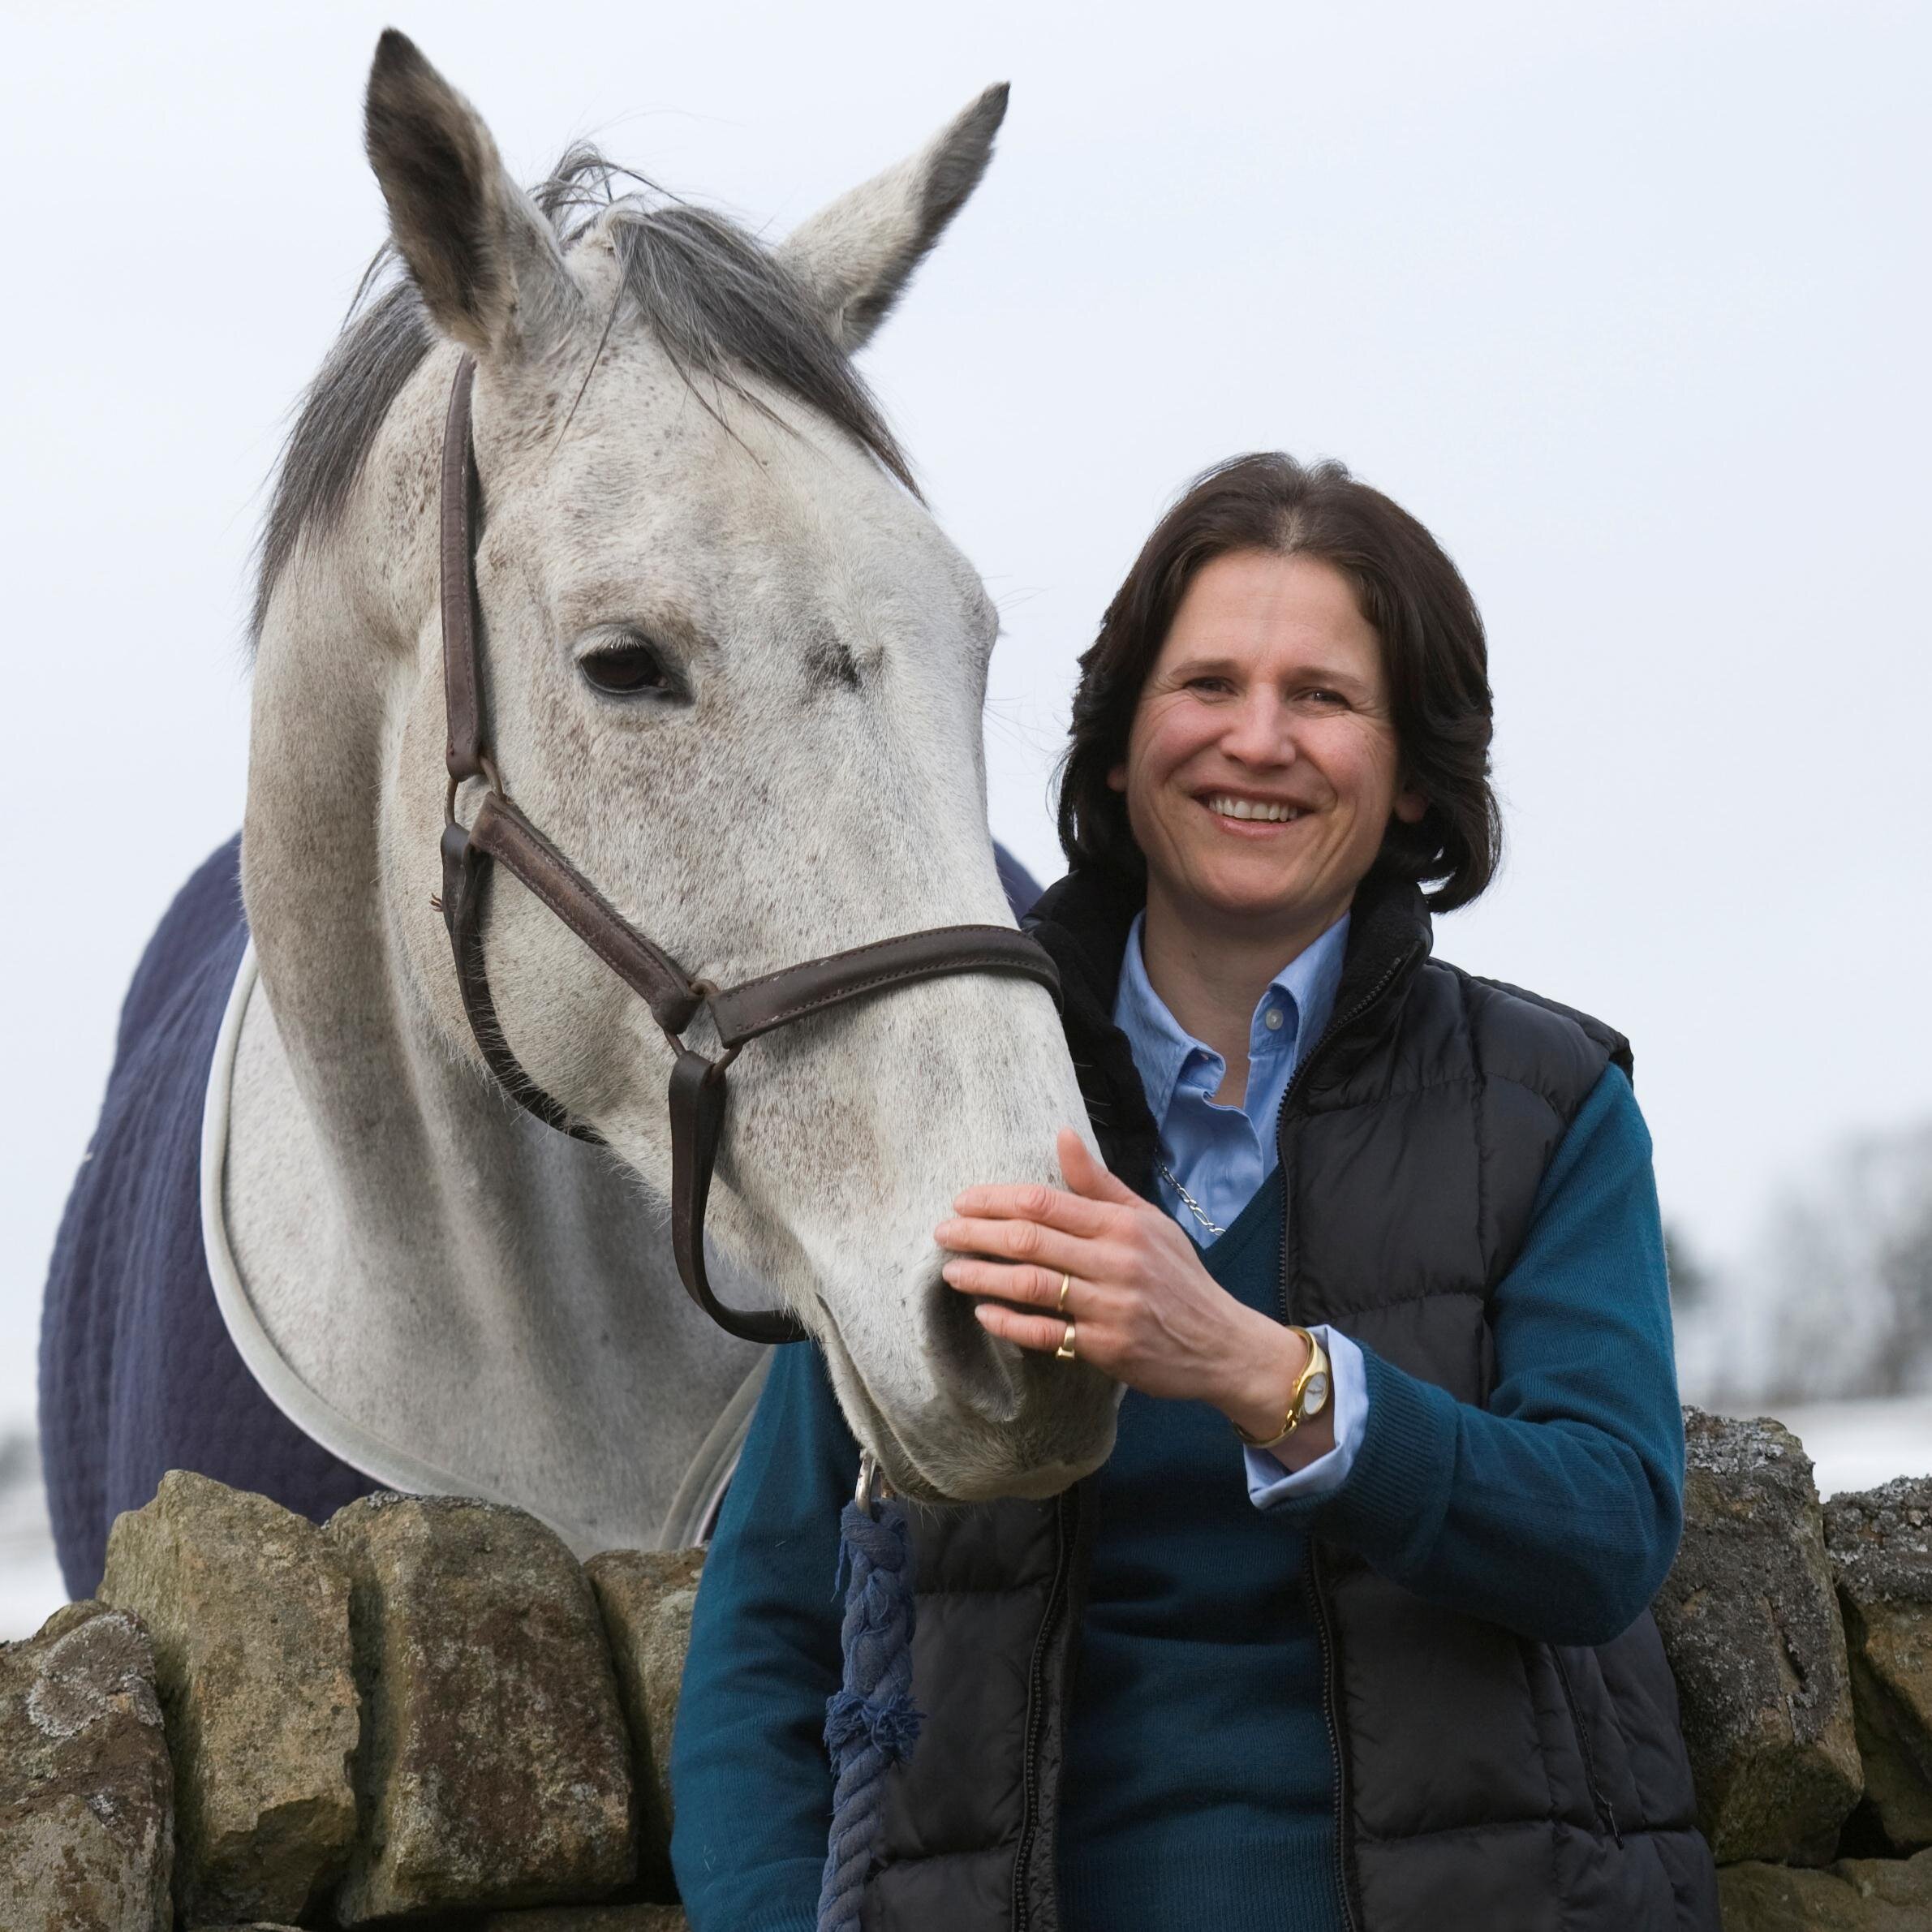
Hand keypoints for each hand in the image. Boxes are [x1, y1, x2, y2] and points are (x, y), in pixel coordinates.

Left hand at [935, 1127, 1316, 1444]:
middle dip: (977, 1234)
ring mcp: (1110, 1306)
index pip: (1044, 1202)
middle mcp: (1115, 1260)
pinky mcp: (1107, 1347)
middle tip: (942, 1233)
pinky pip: (1046, 1333)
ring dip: (984, 1277)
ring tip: (952, 1272)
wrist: (1221, 1342)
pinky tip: (985, 1313)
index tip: (961, 1201)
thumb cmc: (1177, 1276)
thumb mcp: (1147, 1221)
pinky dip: (1010, 1323)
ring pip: (1032, 1285)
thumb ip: (1099, 1182)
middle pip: (1030, 1240)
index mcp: (1121, 1224)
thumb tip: (1061, 1133)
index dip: (995, 1200)